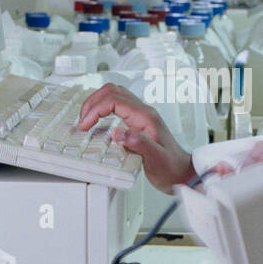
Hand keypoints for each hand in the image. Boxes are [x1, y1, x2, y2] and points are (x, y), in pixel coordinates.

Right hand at [78, 83, 195, 192]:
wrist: (181, 172)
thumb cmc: (170, 168)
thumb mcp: (155, 159)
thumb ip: (138, 143)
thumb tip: (117, 132)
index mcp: (146, 117)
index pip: (114, 101)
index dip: (95, 110)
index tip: (85, 126)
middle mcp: (143, 112)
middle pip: (112, 91)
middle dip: (92, 103)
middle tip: (82, 121)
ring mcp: (141, 115)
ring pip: (114, 94)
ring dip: (96, 103)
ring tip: (86, 119)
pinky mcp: (137, 121)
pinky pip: (117, 105)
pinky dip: (103, 108)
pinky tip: (97, 121)